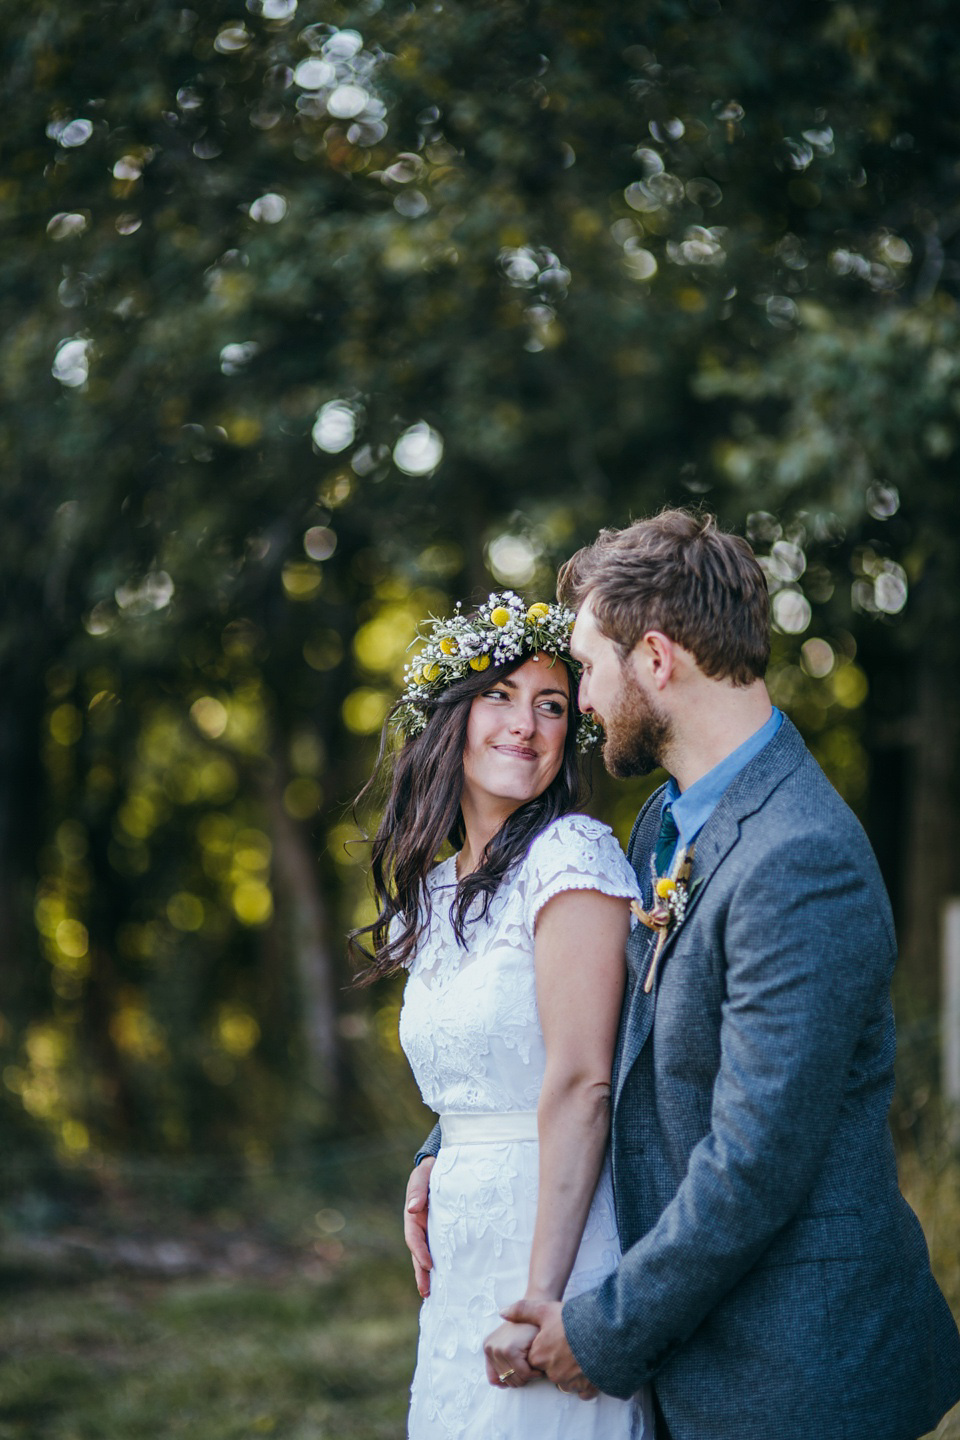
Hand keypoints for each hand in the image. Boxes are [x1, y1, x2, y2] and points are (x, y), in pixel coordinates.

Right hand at [403, 1157, 434, 1296]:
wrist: (448, 1164)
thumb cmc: (433, 1169)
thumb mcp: (423, 1174)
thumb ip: (418, 1189)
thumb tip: (413, 1209)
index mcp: (414, 1216)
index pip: (414, 1237)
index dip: (419, 1251)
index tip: (428, 1264)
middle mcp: (423, 1227)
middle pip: (420, 1254)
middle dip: (422, 1273)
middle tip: (427, 1292)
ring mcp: (434, 1232)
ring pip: (432, 1256)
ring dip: (432, 1275)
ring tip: (435, 1295)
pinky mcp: (448, 1234)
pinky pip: (446, 1251)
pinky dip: (446, 1266)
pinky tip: (453, 1280)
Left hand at [483, 1319, 540, 1388]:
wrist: (538, 1308)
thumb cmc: (527, 1330)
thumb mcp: (511, 1345)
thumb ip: (502, 1365)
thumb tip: (499, 1385)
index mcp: (488, 1348)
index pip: (496, 1380)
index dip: (512, 1377)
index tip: (522, 1364)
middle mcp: (489, 1347)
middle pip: (507, 1381)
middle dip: (523, 1376)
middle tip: (530, 1360)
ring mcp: (497, 1349)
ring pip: (517, 1379)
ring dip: (530, 1374)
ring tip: (533, 1358)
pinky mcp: (510, 1350)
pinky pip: (525, 1374)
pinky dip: (535, 1371)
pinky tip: (537, 1356)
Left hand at [501, 1298, 598, 1398]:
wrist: (602, 1333)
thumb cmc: (571, 1321)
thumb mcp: (545, 1310)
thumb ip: (522, 1311)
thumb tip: (502, 1312)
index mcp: (540, 1356)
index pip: (534, 1359)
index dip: (543, 1349)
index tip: (554, 1339)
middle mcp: (552, 1373)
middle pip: (550, 1371)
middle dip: (557, 1362)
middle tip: (568, 1345)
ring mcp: (570, 1383)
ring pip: (566, 1381)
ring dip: (571, 1372)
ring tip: (581, 1354)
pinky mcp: (587, 1389)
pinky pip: (583, 1391)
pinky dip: (585, 1383)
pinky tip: (590, 1368)